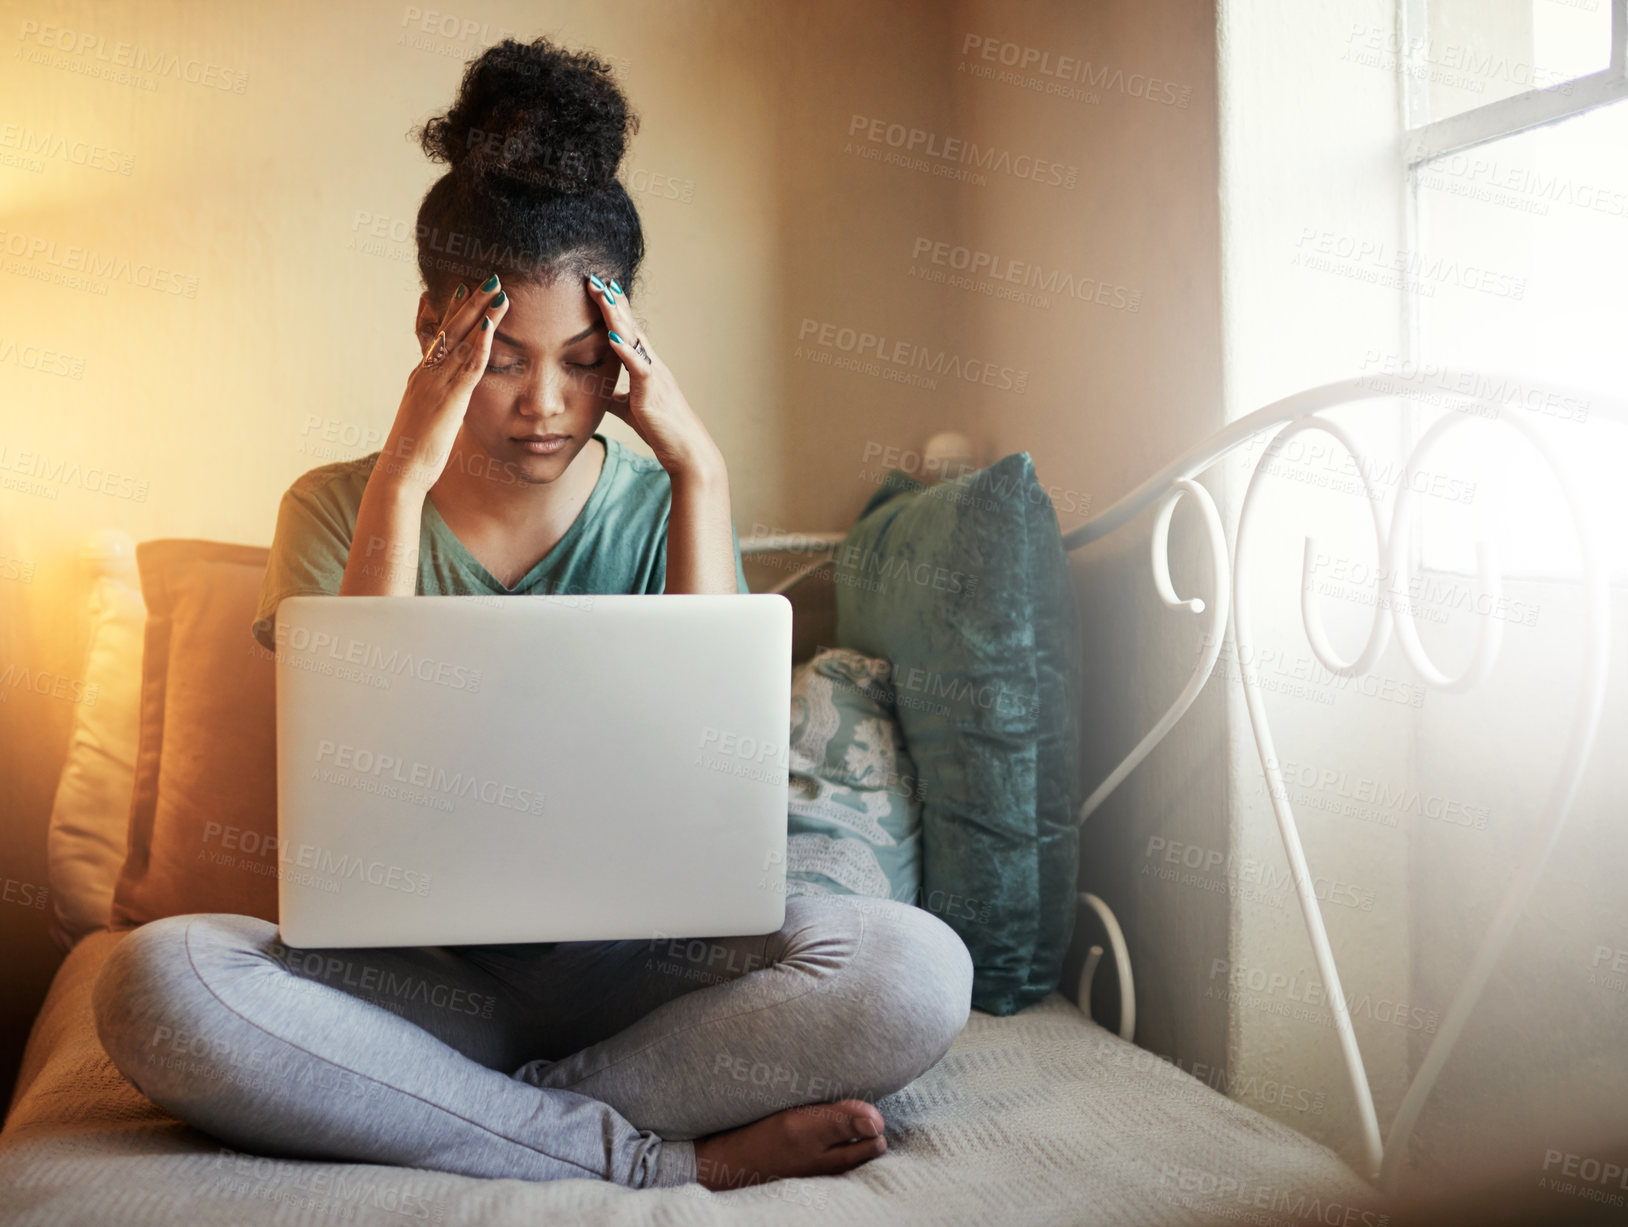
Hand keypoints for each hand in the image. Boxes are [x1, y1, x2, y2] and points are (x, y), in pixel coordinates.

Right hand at [377, 275, 510, 492]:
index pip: (438, 337)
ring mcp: (435, 383)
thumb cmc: (415, 454)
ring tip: (499, 291)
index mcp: (421, 378)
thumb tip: (449, 406)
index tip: (464, 290)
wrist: (401, 472)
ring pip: (461, 340)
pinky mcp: (449, 399)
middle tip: (489, 279)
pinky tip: (491, 325)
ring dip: (482, 314)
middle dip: (471, 303)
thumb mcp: (428, 421)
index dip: (452, 313)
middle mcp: (426, 373)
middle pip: (450, 329)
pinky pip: (468, 366)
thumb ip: (439, 406)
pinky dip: (480, 343)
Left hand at [584, 273, 721, 478]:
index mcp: (647, 368)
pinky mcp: (652, 390)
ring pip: (633, 338)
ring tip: (601, 293)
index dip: (614, 311)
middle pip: (629, 326)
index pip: (628, 333)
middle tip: (594, 278)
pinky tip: (610, 336)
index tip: (599, 290)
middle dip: (612, 302)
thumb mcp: (632, 411)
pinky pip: (637, 366)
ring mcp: (654, 375)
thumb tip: (600, 394)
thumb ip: (616, 399)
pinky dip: (624, 350)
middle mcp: (652, 365)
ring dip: (615, 315)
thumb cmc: (663, 431)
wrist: (686, 450)